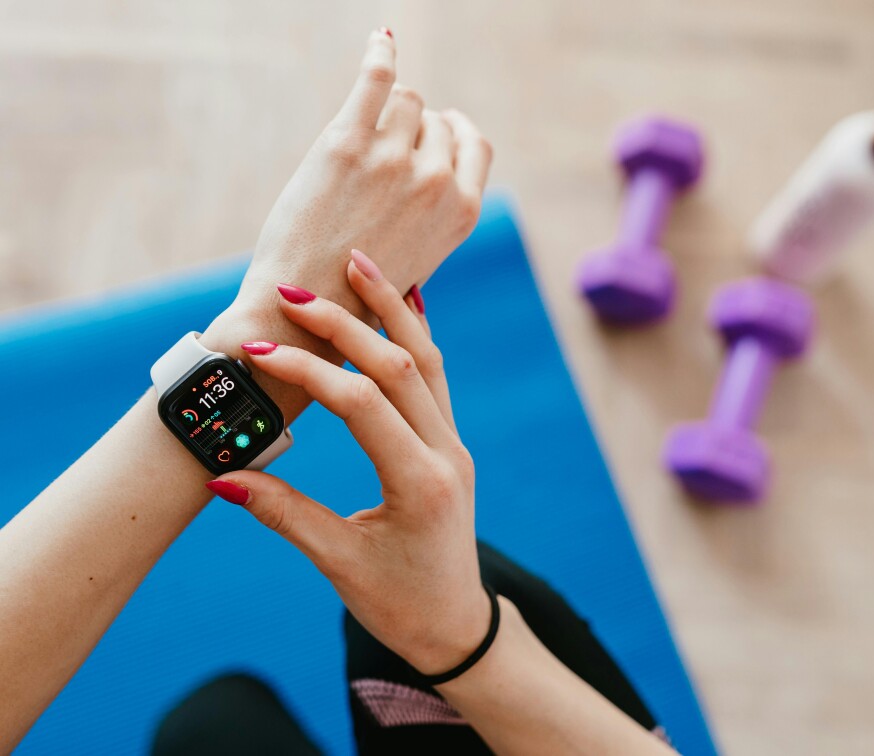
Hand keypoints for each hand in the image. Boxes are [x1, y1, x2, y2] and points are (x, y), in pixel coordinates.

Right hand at [207, 250, 489, 674]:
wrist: (456, 624)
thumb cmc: (399, 603)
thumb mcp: (339, 563)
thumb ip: (284, 514)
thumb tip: (221, 477)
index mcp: (419, 483)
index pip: (359, 404)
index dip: (307, 371)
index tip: (256, 353)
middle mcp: (445, 453)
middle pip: (398, 366)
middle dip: (345, 323)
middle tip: (297, 291)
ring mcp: (453, 444)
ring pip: (426, 361)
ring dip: (392, 309)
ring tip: (359, 263)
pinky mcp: (449, 443)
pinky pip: (436, 377)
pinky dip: (415, 336)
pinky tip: (402, 303)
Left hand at [232, 28, 491, 328]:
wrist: (308, 305)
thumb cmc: (359, 290)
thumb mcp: (420, 260)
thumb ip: (435, 216)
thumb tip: (439, 177)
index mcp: (462, 212)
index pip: (474, 144)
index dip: (453, 133)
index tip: (437, 128)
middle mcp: (437, 181)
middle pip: (434, 120)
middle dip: (411, 131)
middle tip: (380, 155)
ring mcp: (394, 159)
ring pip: (405, 99)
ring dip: (386, 112)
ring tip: (362, 138)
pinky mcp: (349, 142)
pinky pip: (377, 78)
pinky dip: (380, 53)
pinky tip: (381, 41)